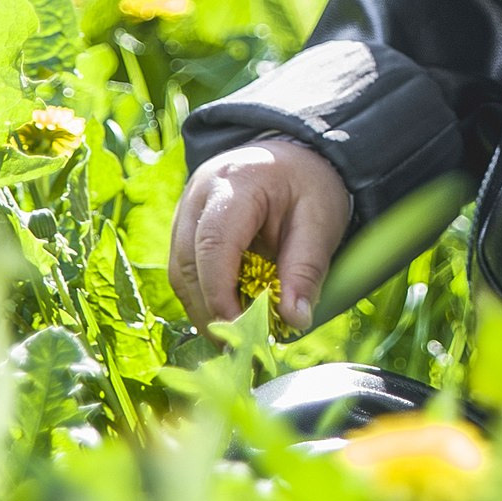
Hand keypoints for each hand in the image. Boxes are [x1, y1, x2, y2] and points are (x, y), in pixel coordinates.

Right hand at [168, 136, 348, 334]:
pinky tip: (228, 313)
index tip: (240, 329)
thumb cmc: (309, 185)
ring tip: (236, 334)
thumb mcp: (321, 222)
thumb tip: (295, 320)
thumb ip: (307, 269)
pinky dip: (203, 295)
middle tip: (238, 343)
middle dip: (209, 309)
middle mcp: (200, 193)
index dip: (220, 293)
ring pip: (179, 270)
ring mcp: (186, 208)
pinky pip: (184, 269)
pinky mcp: (185, 225)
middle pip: (188, 262)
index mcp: (236, 182)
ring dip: (203, 307)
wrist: (296, 157)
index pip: (213, 244)